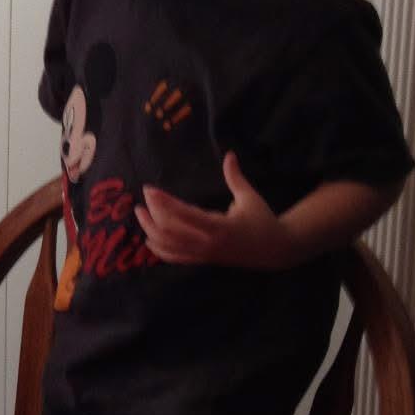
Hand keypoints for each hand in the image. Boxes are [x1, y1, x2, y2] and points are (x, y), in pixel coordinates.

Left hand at [136, 152, 292, 269]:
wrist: (274, 251)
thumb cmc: (262, 220)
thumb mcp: (250, 197)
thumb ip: (235, 177)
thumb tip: (230, 154)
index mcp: (220, 226)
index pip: (184, 215)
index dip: (163, 202)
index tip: (150, 189)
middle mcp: (208, 243)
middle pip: (170, 232)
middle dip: (152, 214)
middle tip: (143, 198)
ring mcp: (204, 254)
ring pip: (168, 247)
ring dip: (150, 230)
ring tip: (139, 214)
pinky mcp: (203, 261)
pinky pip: (175, 258)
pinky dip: (159, 249)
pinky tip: (149, 238)